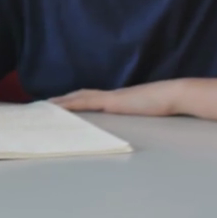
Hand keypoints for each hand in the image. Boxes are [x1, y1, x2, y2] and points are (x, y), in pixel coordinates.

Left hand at [51, 81, 183, 116]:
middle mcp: (110, 96)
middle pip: (79, 96)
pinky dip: (71, 104)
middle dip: (62, 101)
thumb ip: (135, 114)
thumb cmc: (163, 105)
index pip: (90, 98)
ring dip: (62, 101)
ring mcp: (110, 97)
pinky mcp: (111, 101)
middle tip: (43, 105)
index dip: (74, 100)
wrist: (173, 95)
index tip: (60, 105)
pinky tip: (59, 107)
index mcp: (116, 99)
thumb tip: (132, 122)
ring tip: (45, 106)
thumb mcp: (144, 112)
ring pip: (79, 97)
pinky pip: (86, 101)